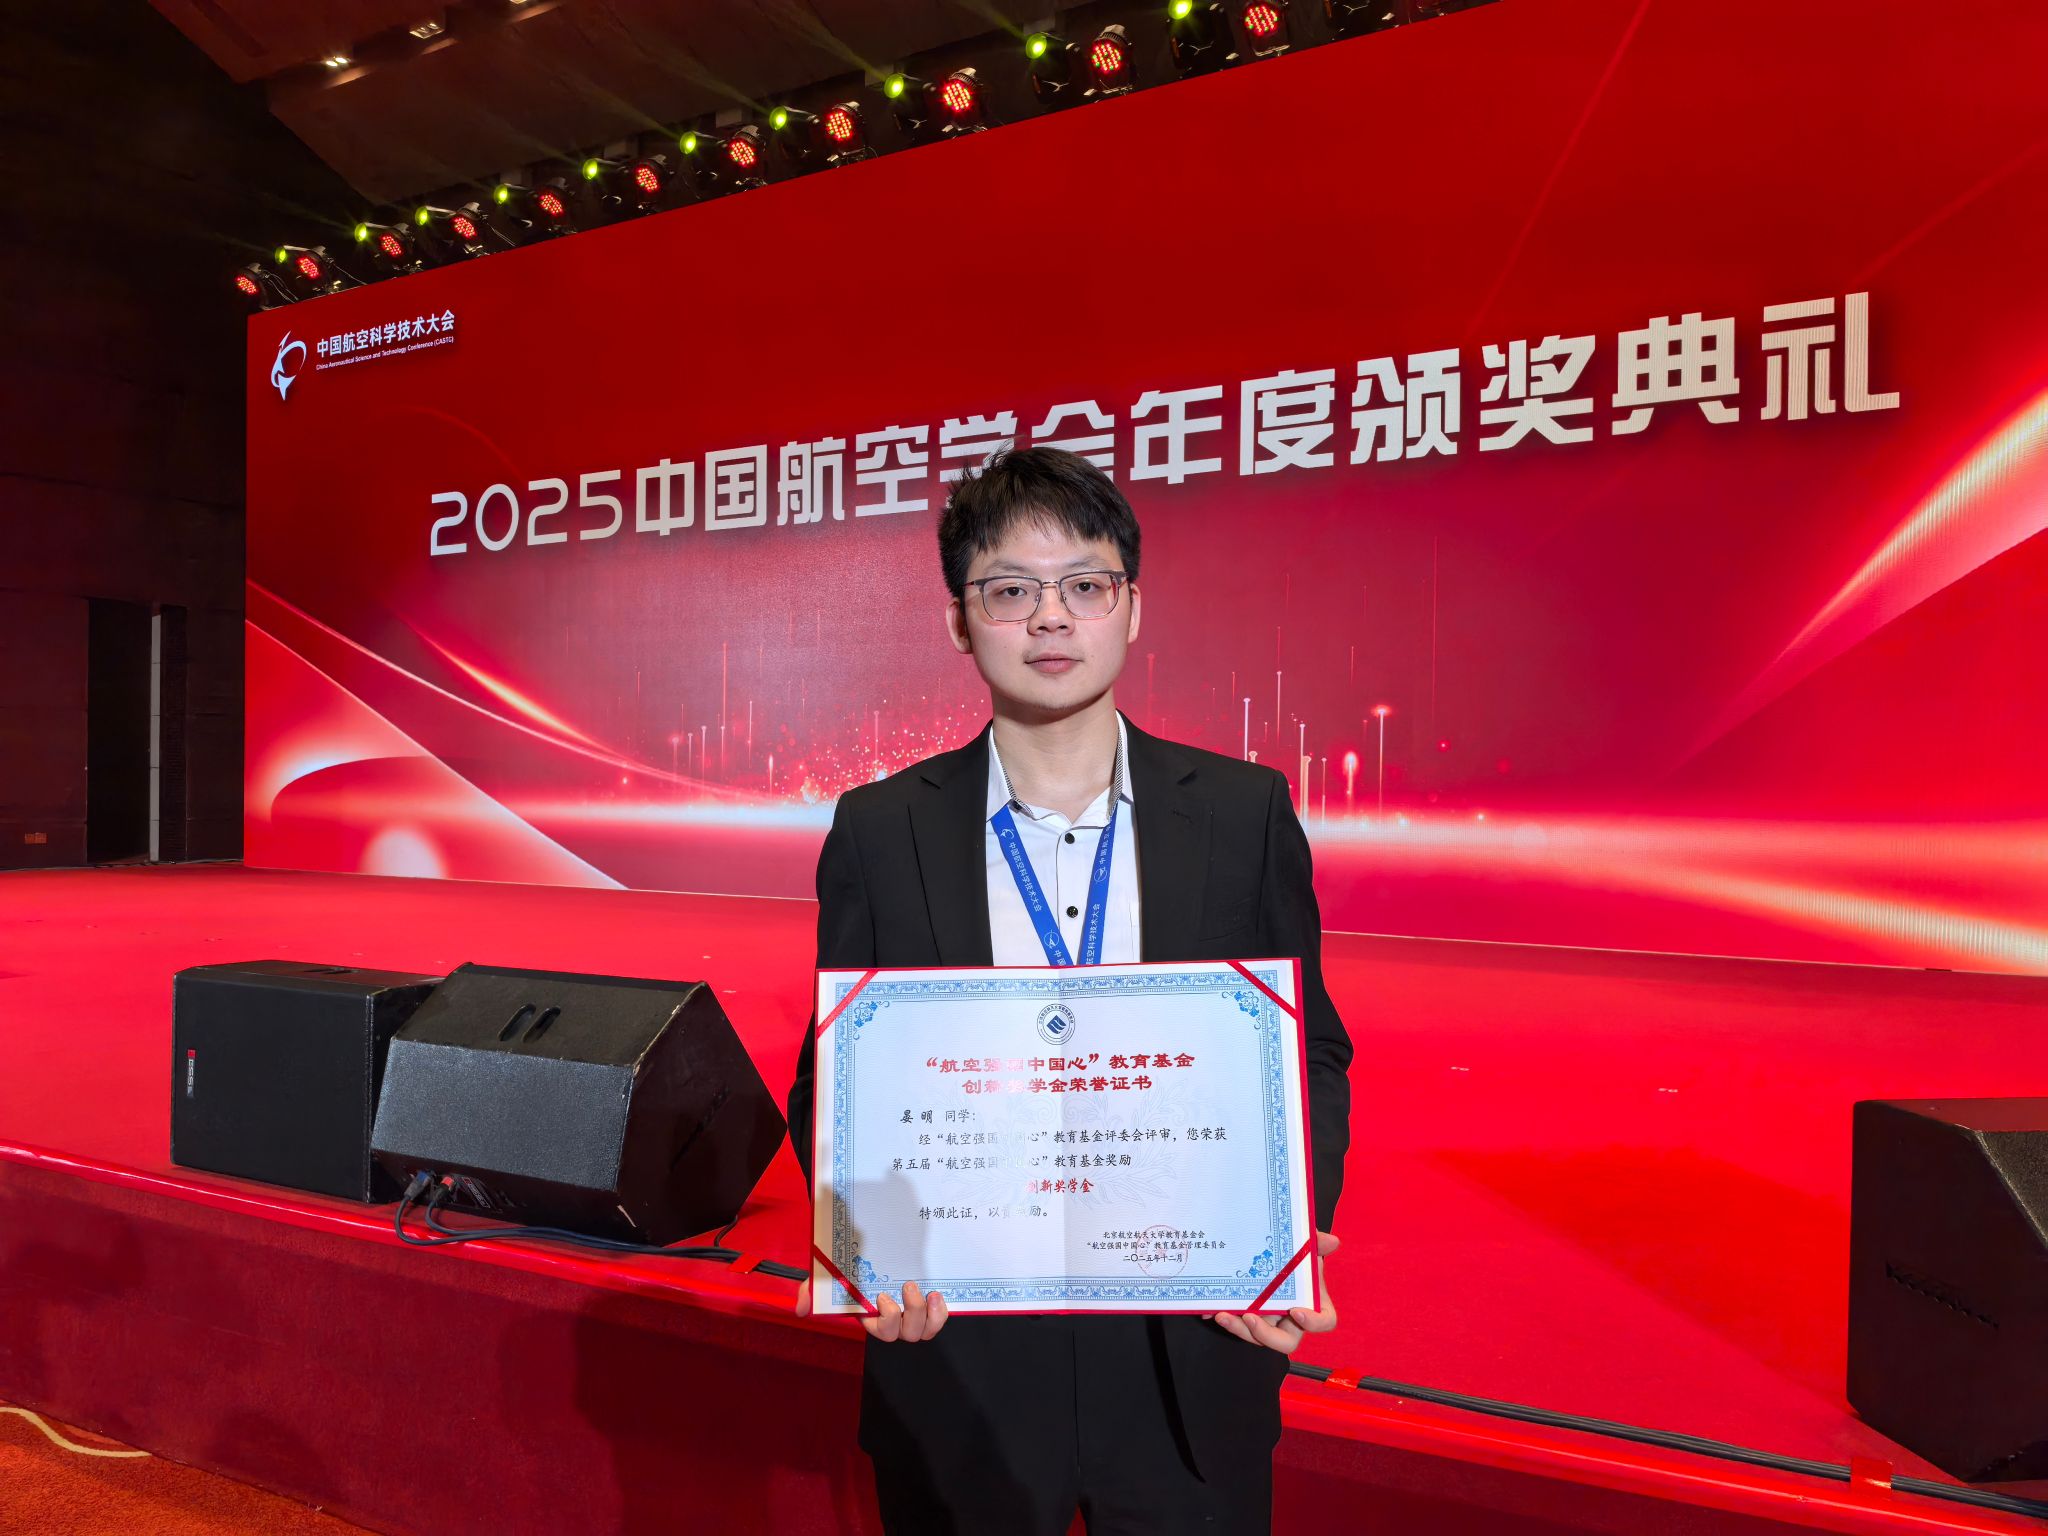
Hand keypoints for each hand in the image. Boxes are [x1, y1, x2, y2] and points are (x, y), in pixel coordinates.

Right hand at [795, 1276, 949, 1342]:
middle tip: (907, 1286)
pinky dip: (940, 1313)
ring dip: (929, 1315)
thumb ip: (811, 1293)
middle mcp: (893, 1320)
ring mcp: (911, 1314)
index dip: (886, 1320)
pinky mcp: (927, 1305)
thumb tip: (800, 1309)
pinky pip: (937, 1320)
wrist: (865, 1254)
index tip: (882, 1297)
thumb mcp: (826, 1280)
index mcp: (871, 1316)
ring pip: (924, 1331)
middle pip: (906, 1333)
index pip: (881, 1331)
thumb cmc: (847, 1271)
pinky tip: (937, 1296)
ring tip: (929, 1293)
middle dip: (911, 1313)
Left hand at [1206, 1230, 1337, 1354]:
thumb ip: (1316, 1243)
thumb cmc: (1292, 1255)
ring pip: (1256, 1337)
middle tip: (1250, 1317)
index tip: (1297, 1312)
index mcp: (1312, 1303)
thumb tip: (1333, 1242)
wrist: (1268, 1251)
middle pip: (1285, 1342)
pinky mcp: (1246, 1318)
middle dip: (1266, 1335)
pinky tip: (1207, 1310)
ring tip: (1222, 1314)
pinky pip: (1236, 1324)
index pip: (1324, 1322)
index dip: (1313, 1322)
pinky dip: (1222, 1317)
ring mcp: (1268, 1321)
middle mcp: (1291, 1319)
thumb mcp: (1304, 1246)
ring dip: (1239, 1329)